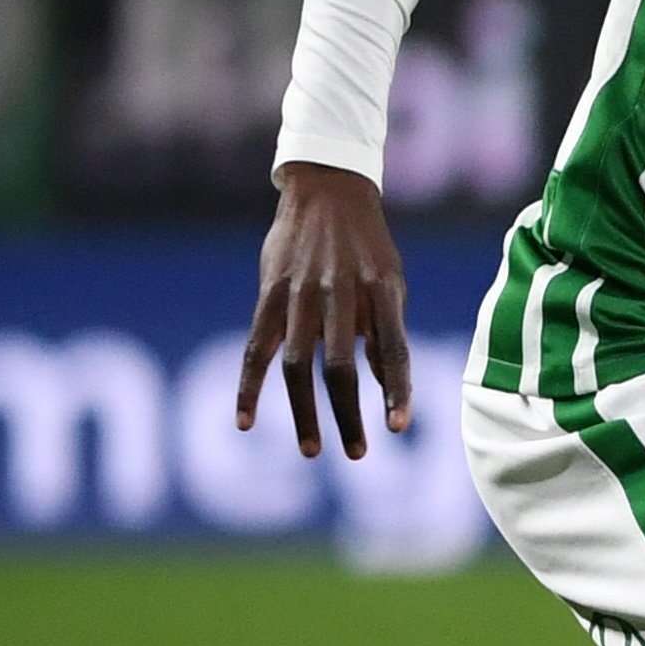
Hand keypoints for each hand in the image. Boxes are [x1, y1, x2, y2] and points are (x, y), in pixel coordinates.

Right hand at [234, 162, 411, 458]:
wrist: (327, 191)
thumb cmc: (367, 248)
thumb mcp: (391, 282)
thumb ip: (387, 331)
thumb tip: (390, 387)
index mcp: (382, 292)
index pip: (392, 350)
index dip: (396, 389)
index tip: (399, 427)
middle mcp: (341, 295)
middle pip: (341, 367)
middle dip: (348, 414)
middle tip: (359, 454)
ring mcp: (300, 295)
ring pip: (298, 366)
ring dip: (305, 412)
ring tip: (312, 450)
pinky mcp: (268, 294)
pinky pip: (255, 347)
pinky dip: (249, 387)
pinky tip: (245, 422)